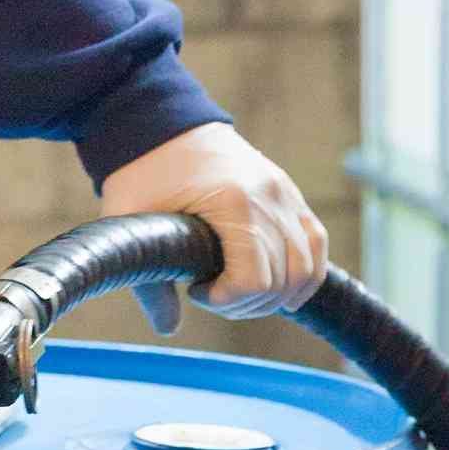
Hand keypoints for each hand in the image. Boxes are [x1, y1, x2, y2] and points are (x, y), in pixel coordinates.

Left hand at [97, 122, 331, 332]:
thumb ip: (150, 282)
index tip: (196, 291)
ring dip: (278, 295)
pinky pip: (315, 241)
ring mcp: (284, 194)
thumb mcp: (133, 223)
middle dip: (247, 303)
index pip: (254, 281)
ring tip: (240, 293)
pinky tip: (282, 290)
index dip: (226, 301)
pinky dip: (305, 273)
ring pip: (306, 267)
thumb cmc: (142, 172)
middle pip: (282, 281)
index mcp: (234, 203)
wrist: (159, 122)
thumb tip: (168, 328)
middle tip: (213, 296)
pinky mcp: (288, 193)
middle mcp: (270, 198)